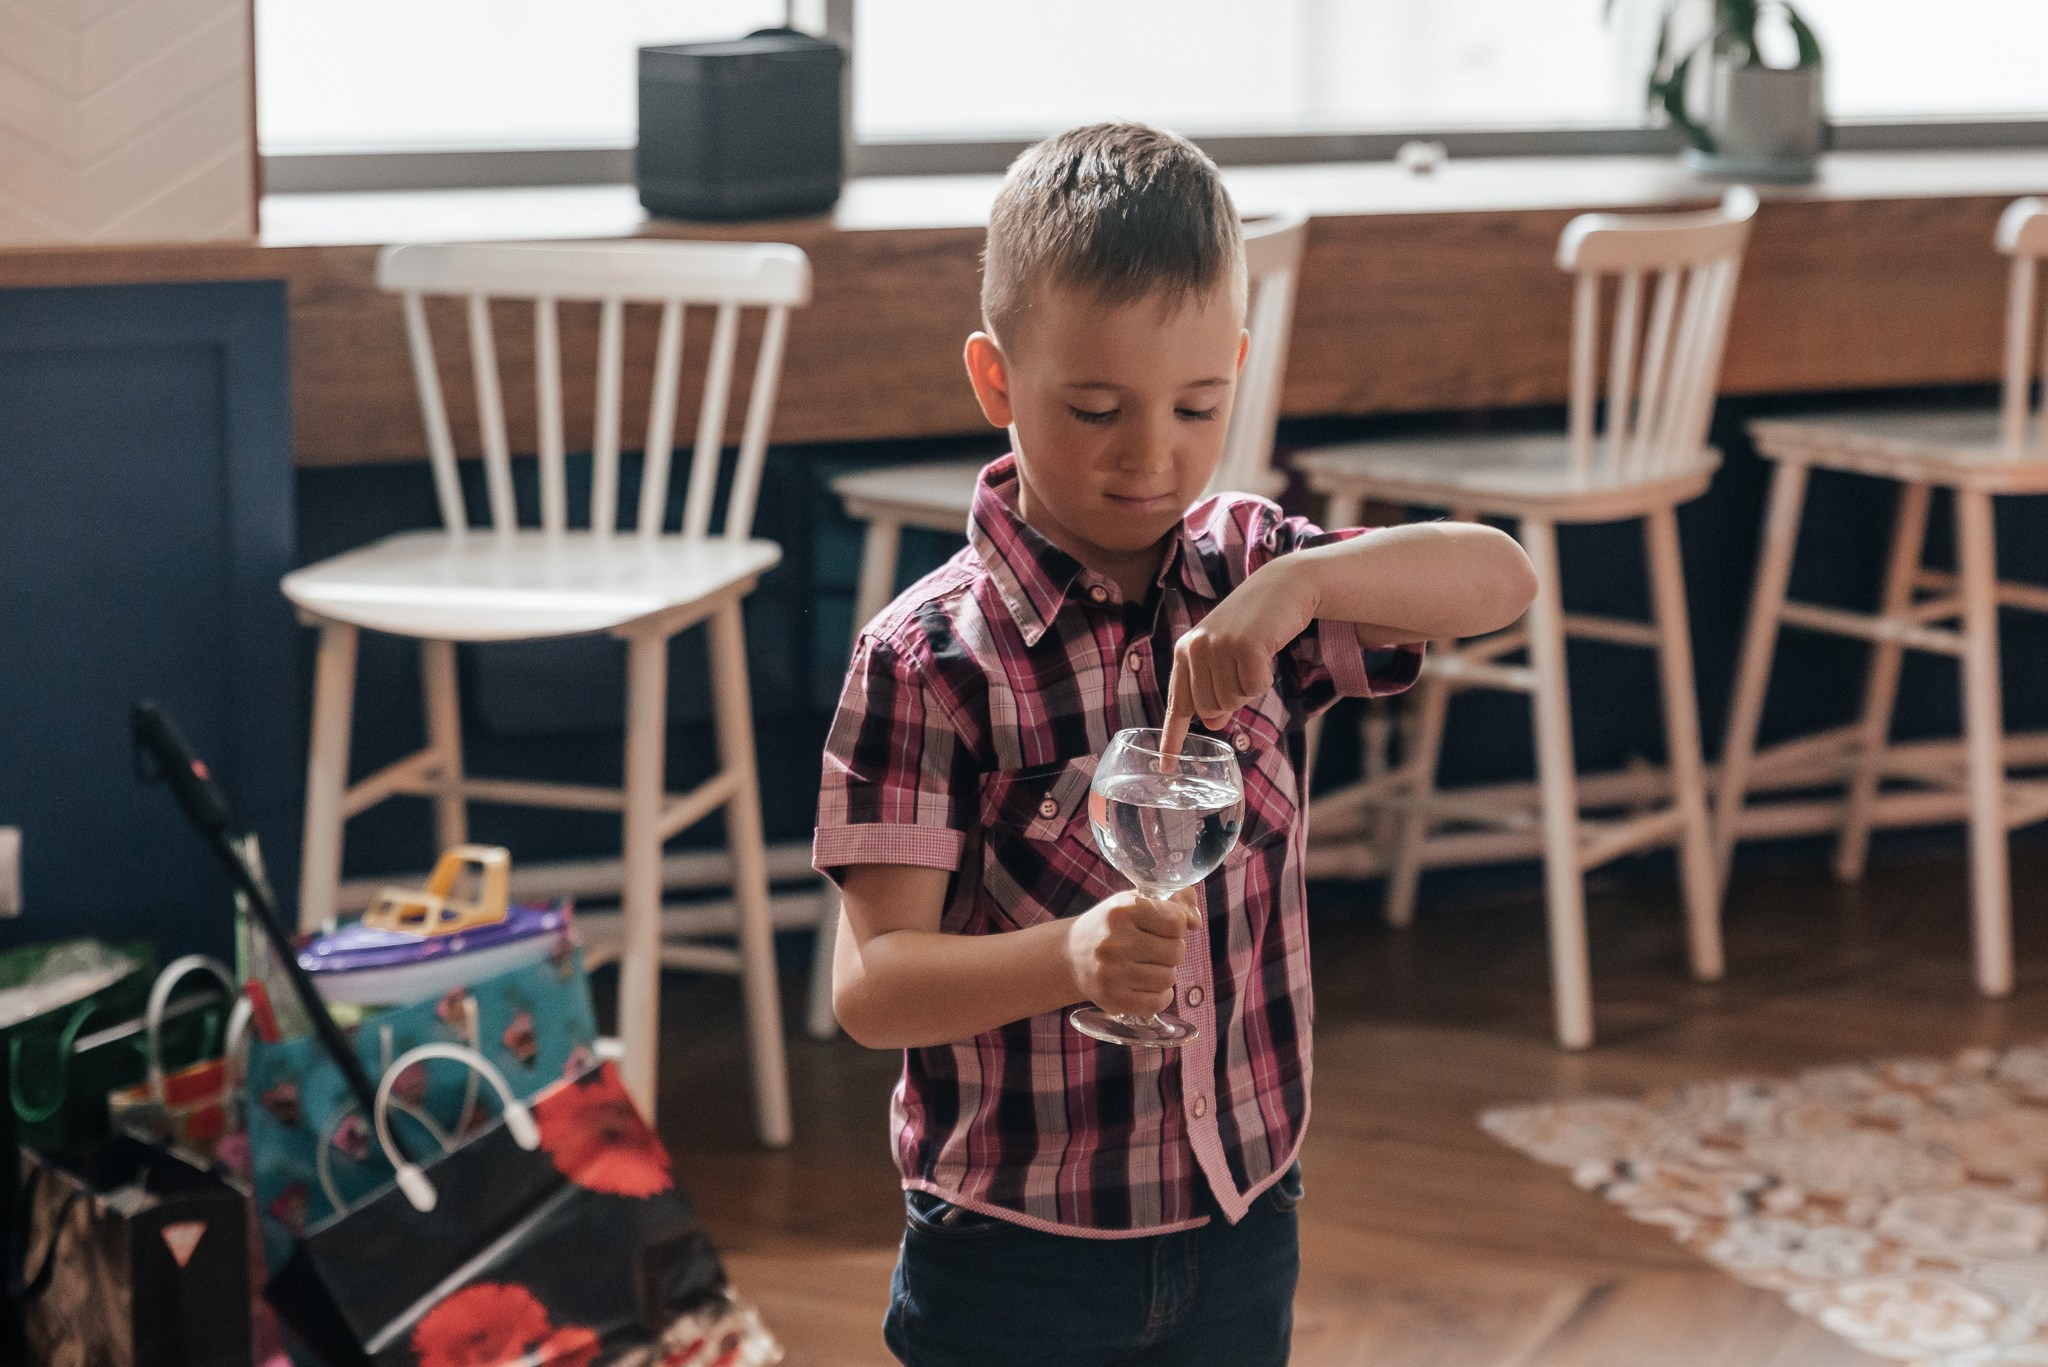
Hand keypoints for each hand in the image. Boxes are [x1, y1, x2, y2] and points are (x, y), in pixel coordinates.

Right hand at [1066, 890, 1194, 1017]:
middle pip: (1176, 951)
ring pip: (1168, 979)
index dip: (1177, 925)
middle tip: (1156, 949)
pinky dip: (1161, 997)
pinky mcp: (1111, 999)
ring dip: (1166, 973)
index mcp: (1121, 911)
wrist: (1070, 954)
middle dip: (1172, 950)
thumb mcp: (1136, 902)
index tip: (1164, 927)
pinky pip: (1156, 1003)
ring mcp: (1111, 973)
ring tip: (1151, 966)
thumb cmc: (1111, 925)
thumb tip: (1196, 922)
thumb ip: (1175, 902)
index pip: (1176, 921)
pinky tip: (1152, 987)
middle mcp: (1114, 942)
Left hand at [1162, 560, 1315, 753]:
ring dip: (1250, 687)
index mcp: (1185, 652)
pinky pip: (1256, 689)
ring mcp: (1218, 646)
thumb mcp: (1227, 656)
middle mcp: (1195, 649)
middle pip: (1212, 709)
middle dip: (1234, 699)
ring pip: (1234, 701)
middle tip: (1246, 667)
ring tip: (1254, 656)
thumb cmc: (1254, 625)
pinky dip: (1266, 678)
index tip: (1165, 768)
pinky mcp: (1244, 646)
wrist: (1282, 586)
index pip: (1177, 705)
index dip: (1172, 738)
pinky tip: (1266, 652)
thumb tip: (1211, 722)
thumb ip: (1214, 688)